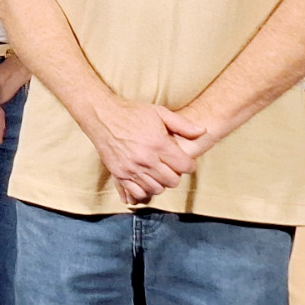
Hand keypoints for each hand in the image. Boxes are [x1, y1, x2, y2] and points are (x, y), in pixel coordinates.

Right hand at [87, 98, 203, 204]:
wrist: (102, 116)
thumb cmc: (132, 113)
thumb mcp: (159, 112)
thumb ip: (182, 124)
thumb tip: (202, 131)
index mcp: (158, 143)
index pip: (185, 166)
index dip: (188, 165)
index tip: (184, 161)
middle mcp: (146, 158)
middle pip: (172, 180)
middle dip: (175, 175)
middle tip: (170, 167)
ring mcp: (132, 168)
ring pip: (156, 188)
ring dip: (160, 182)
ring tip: (157, 172)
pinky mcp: (120, 173)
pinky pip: (138, 192)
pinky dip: (144, 190)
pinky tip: (145, 179)